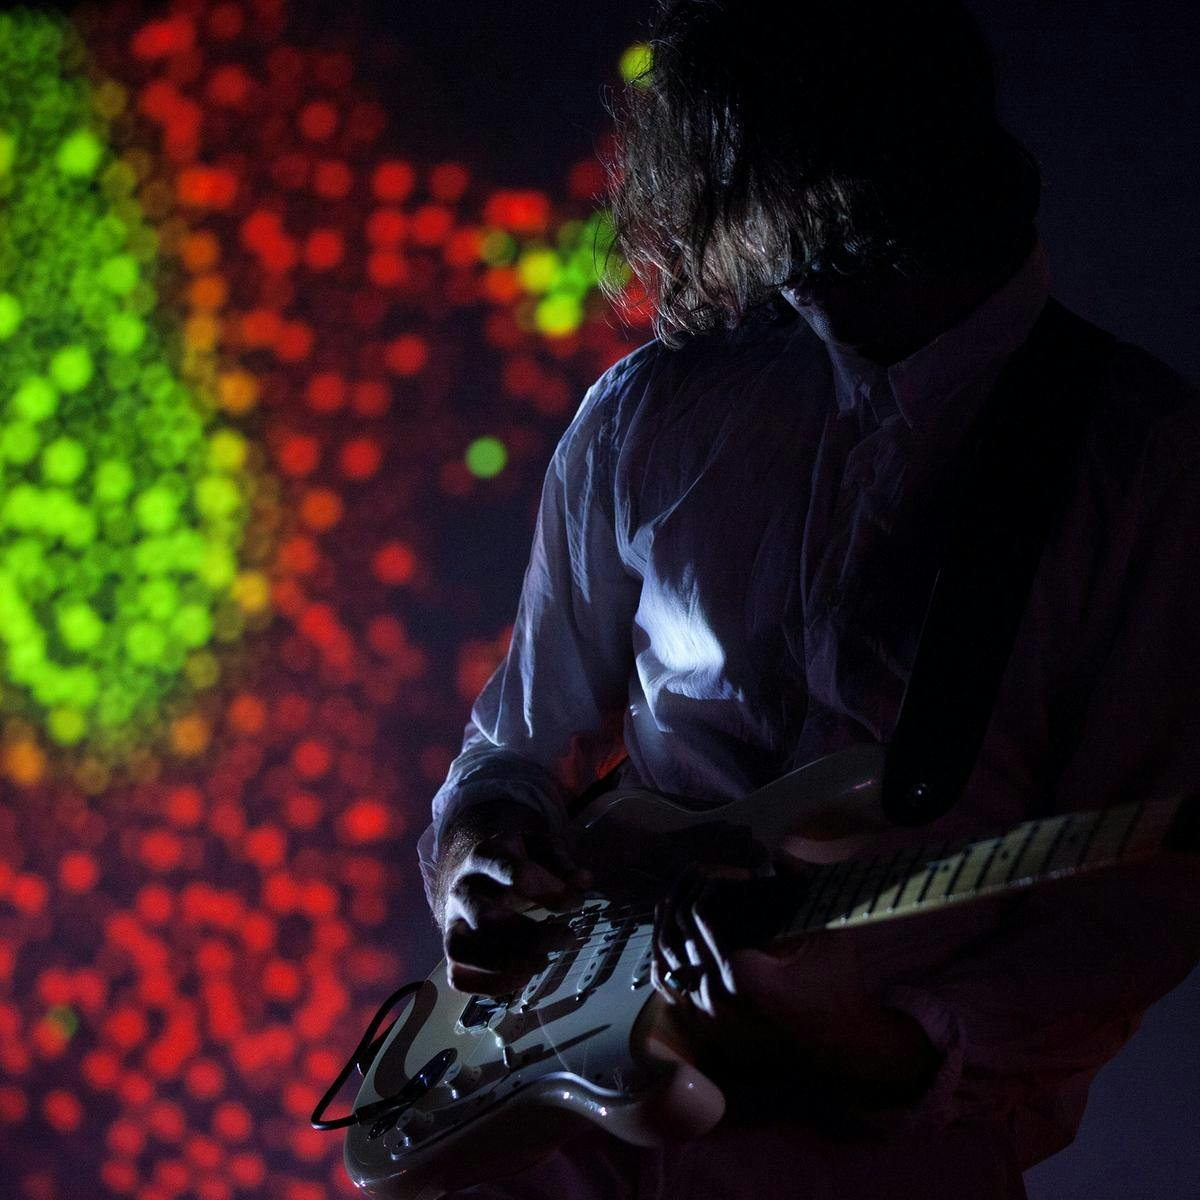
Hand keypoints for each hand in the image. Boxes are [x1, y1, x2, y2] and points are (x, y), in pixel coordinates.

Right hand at [435, 798, 591, 996]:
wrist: (472, 873)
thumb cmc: (513, 861)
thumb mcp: (537, 847)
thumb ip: (560, 860)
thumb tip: (584, 881)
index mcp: (485, 856)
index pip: (515, 874)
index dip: (550, 891)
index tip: (576, 903)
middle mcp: (462, 890)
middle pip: (489, 920)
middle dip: (534, 936)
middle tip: (568, 937)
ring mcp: (452, 922)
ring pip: (465, 951)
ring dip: (509, 965)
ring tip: (544, 961)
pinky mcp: (452, 951)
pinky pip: (459, 977)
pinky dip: (491, 985)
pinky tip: (524, 976)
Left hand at [651, 862, 939, 1107]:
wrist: (840, 1044)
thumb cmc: (836, 987)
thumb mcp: (826, 933)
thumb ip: (800, 889)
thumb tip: (780, 853)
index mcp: (740, 971)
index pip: (700, 913)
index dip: (713, 882)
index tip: (734, 871)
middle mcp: (714, 992)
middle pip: (679, 927)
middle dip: (693, 891)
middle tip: (713, 872)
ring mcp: (705, 1008)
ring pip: (667, 952)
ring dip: (677, 916)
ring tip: (695, 891)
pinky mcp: (704, 1018)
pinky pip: (669, 980)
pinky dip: (668, 950)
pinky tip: (676, 927)